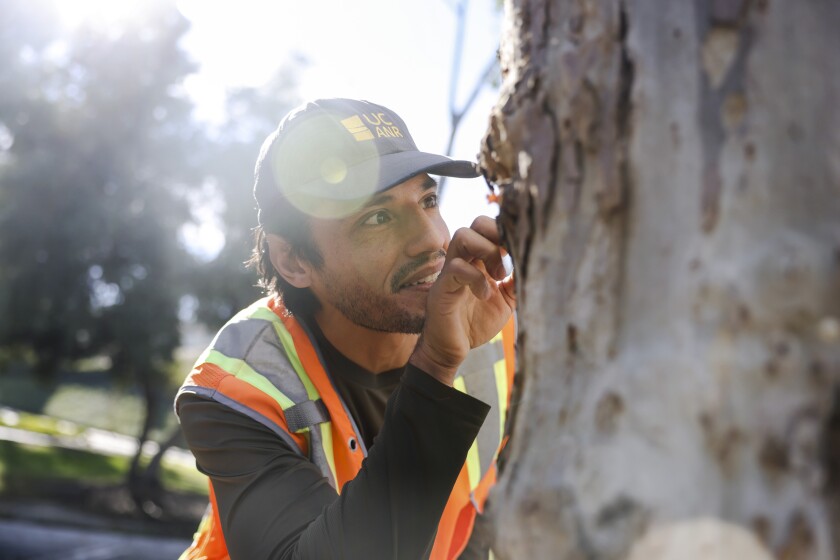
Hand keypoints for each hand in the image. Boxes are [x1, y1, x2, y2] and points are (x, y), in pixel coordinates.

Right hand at [410, 216, 515, 385]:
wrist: (452, 349)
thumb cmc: (475, 323)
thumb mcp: (506, 302)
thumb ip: (517, 283)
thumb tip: (535, 266)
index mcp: (479, 260)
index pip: (489, 228)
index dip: (506, 232)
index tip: (520, 251)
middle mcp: (464, 260)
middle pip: (476, 223)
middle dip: (497, 235)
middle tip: (508, 262)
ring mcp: (450, 271)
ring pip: (463, 236)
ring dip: (487, 251)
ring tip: (498, 276)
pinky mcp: (442, 288)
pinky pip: (456, 267)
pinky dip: (475, 278)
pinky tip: (484, 295)